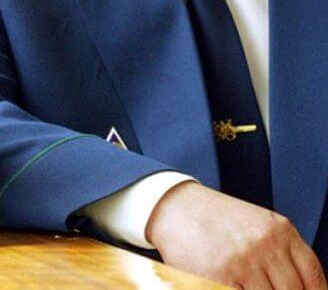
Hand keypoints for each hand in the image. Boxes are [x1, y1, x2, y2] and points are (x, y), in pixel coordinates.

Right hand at [145, 182, 326, 289]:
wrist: (174, 207)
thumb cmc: (213, 217)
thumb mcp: (256, 224)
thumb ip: (281, 251)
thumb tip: (299, 287)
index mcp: (279, 230)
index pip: (313, 278)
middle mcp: (264, 245)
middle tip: (261, 286)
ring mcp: (242, 262)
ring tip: (239, 282)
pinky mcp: (216, 277)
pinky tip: (228, 284)